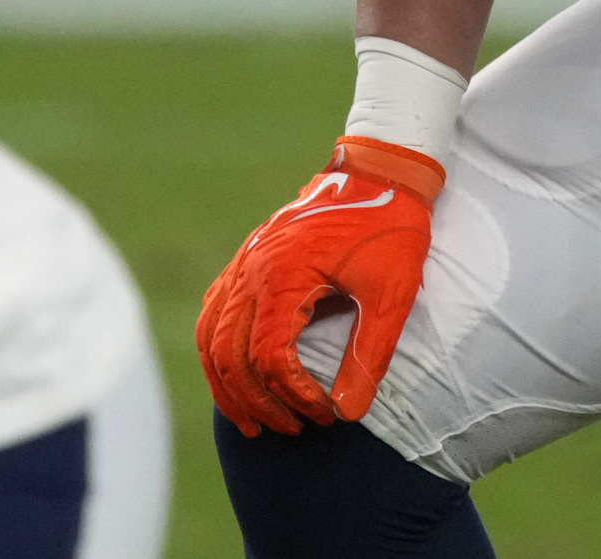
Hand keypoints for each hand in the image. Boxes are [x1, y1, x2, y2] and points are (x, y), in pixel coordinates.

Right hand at [195, 135, 441, 435]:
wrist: (379, 171)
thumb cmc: (389, 228)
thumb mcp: (391, 293)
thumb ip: (368, 355)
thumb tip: (346, 413)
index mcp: (284, 275)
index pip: (268, 357)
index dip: (292, 395)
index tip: (323, 413)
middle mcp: (252, 269)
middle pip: (229, 354)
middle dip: (256, 402)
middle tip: (291, 428)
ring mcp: (244, 262)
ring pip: (210, 336)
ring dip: (226, 385)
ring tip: (252, 421)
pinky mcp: (247, 258)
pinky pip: (213, 312)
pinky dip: (217, 350)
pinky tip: (236, 372)